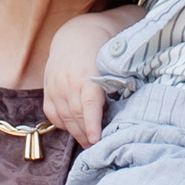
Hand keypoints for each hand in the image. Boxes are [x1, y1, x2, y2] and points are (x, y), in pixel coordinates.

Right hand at [41, 12, 124, 146]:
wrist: (75, 35)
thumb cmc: (102, 49)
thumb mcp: (115, 62)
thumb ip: (122, 81)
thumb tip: (136, 104)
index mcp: (86, 73)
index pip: (87, 104)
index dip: (92, 124)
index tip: (97, 140)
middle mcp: (68, 82)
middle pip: (76, 117)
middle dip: (87, 136)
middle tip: (99, 149)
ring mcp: (55, 88)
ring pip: (65, 119)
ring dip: (77, 134)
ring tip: (90, 144)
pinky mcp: (48, 92)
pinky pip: (54, 116)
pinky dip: (65, 126)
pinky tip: (76, 129)